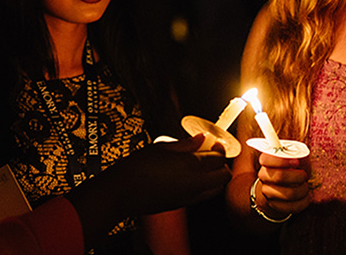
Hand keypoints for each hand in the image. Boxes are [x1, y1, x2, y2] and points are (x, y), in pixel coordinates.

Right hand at [114, 134, 231, 215]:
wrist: (122, 193)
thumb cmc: (137, 168)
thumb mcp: (162, 148)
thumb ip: (185, 144)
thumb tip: (200, 139)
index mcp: (192, 166)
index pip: (219, 158)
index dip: (219, 148)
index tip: (214, 142)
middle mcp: (196, 184)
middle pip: (223, 176)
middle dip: (221, 164)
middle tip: (211, 153)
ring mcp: (190, 197)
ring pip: (216, 189)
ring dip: (215, 177)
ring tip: (201, 165)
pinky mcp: (183, 205)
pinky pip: (203, 196)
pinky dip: (204, 186)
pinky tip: (189, 176)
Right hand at [255, 152, 310, 217]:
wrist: (281, 188)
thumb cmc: (291, 169)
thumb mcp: (294, 158)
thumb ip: (298, 154)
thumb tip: (302, 156)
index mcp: (266, 161)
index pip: (266, 159)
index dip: (282, 161)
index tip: (296, 162)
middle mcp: (263, 176)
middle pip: (279, 176)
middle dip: (297, 176)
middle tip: (304, 175)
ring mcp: (267, 192)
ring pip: (288, 194)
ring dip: (302, 190)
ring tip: (305, 187)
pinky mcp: (275, 206)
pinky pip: (292, 207)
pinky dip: (304, 202)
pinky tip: (306, 197)